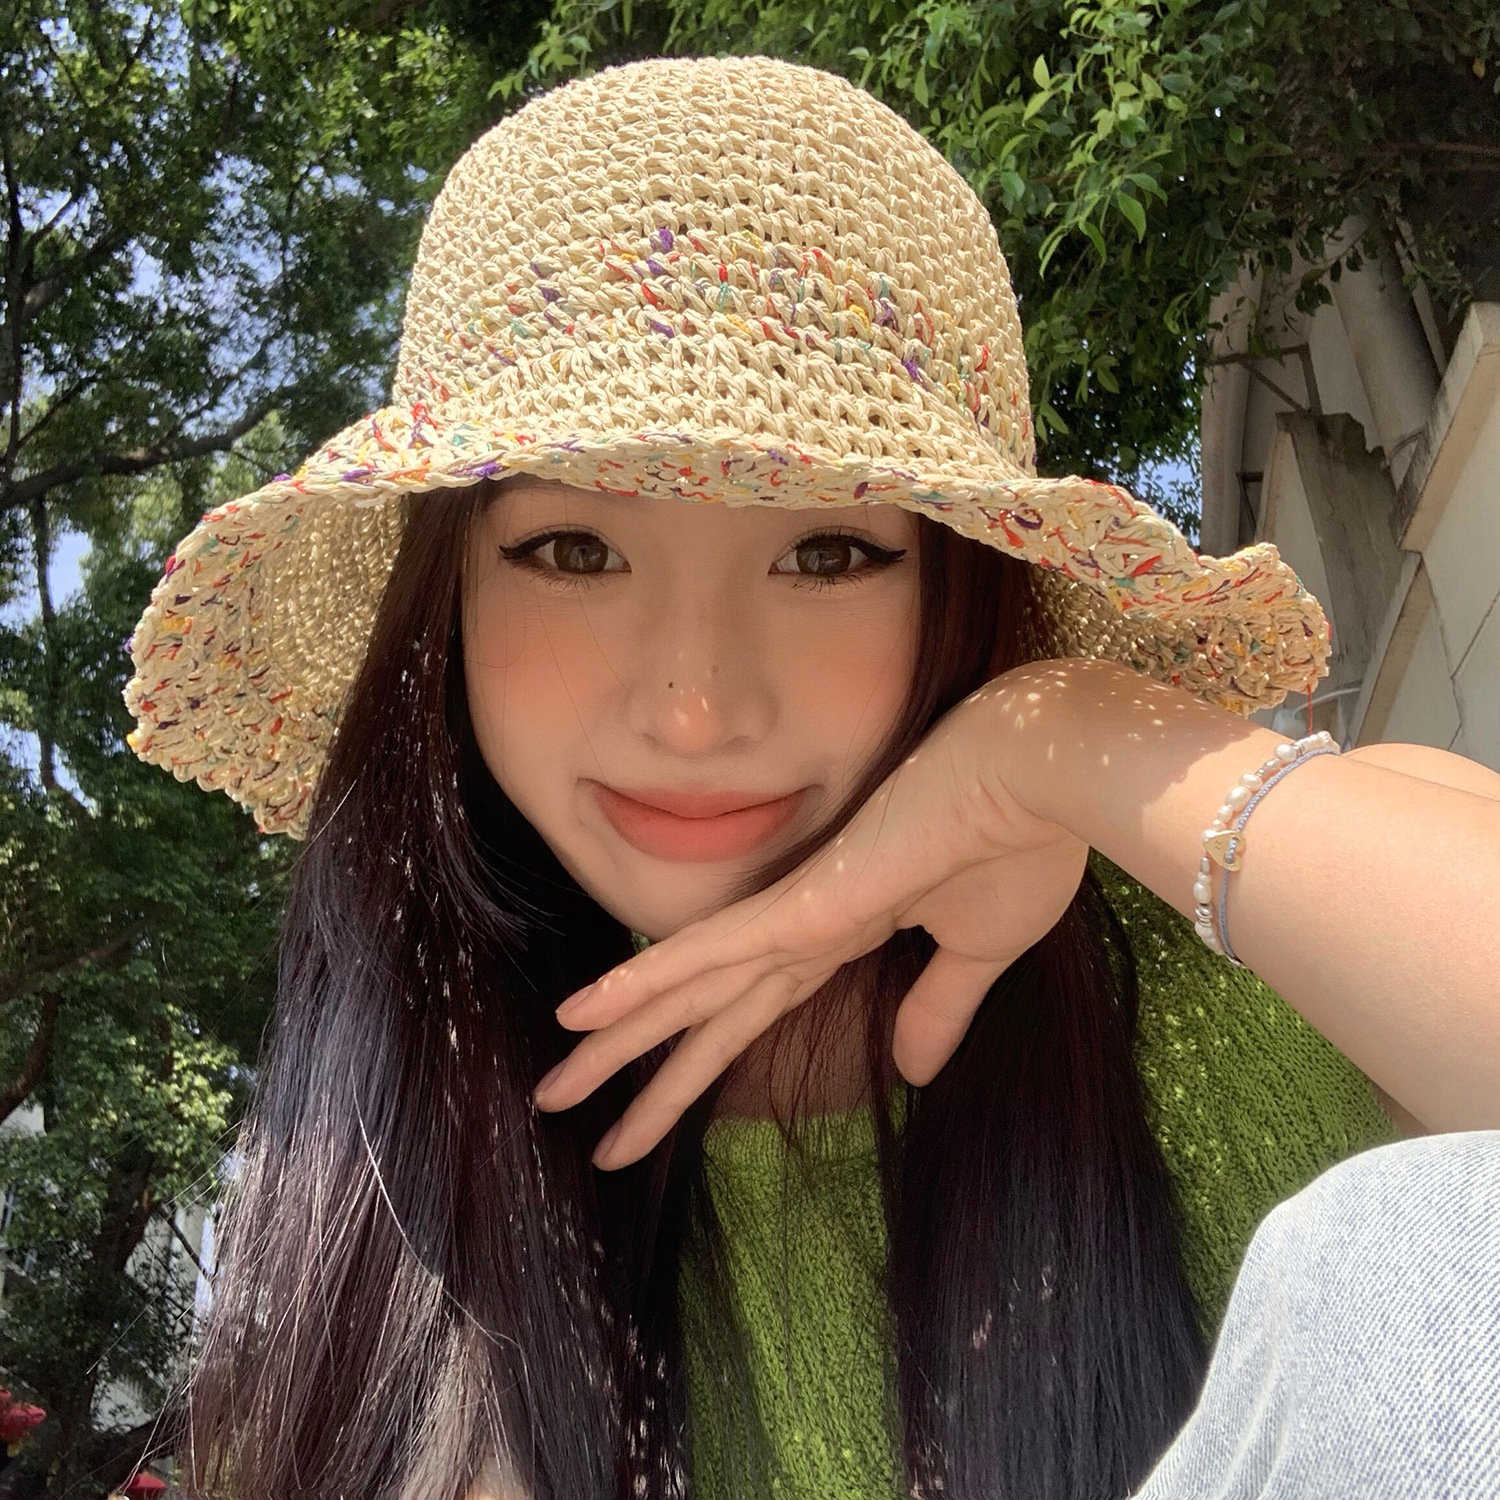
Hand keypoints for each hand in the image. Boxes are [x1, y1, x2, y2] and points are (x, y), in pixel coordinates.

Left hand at [531, 681, 1086, 1167]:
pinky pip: (708, 953)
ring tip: (551, 1090)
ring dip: (618, 1042)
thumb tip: (913, 1075)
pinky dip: (643, 982)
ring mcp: (796, 915)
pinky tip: (582, 1014)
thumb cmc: (1022, 848)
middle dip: (637, 1071)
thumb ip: (938, 1008)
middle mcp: (801, 928)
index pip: (751, 1017)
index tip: (649, 1117)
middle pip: (702, 1014)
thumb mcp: (978, 952)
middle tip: (560, 1107)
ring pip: (687, 992)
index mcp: (841, 935)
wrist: (1041, 778)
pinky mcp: (804, 905)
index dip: (696, 1068)